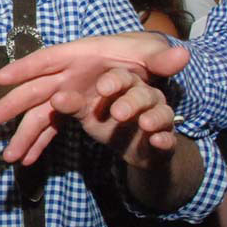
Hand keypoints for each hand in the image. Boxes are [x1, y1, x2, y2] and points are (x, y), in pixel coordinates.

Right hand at [0, 32, 188, 164]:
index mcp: (81, 55)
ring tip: (9, 157)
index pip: (50, 58)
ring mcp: (66, 94)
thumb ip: (164, 59)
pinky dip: (38, 144)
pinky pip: (50, 129)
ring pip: (39, 114)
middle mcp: (67, 75)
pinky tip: (26, 161)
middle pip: (34, 90)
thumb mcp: (155, 54)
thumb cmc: (143, 56)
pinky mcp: (70, 111)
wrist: (143, 71)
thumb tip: (182, 57)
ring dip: (22, 135)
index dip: (25, 67)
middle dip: (10, 106)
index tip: (2, 78)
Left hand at [46, 66, 178, 169]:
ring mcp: (157, 116)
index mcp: (124, 85)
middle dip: (131, 102)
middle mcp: (144, 97)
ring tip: (145, 123)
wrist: (132, 149)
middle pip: (141, 94)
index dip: (113, 82)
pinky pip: (170, 137)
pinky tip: (158, 141)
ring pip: (161, 112)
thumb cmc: (106, 121)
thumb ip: (73, 105)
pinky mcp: (166, 138)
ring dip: (153, 118)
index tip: (102, 88)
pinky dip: (166, 139)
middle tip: (118, 112)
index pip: (121, 78)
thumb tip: (56, 99)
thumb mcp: (87, 113)